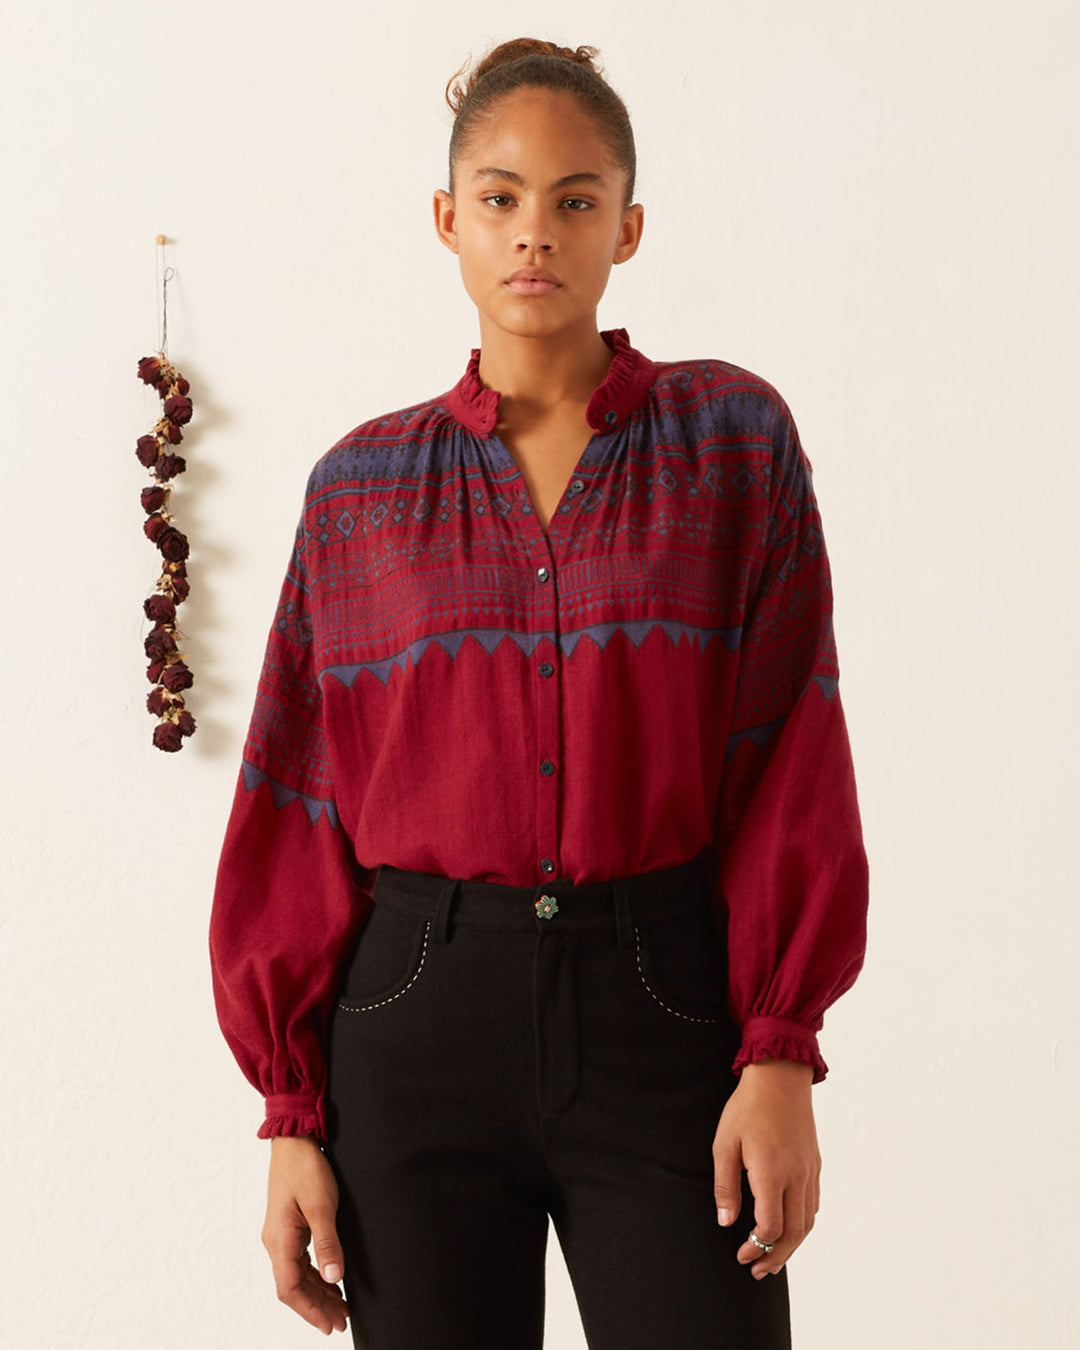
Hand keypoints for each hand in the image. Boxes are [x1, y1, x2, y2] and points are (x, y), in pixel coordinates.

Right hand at [263, 1134, 349, 1334]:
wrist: (293, 1141)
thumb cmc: (305, 1168)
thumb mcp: (321, 1205)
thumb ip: (328, 1243)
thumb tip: (334, 1278)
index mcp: (280, 1240)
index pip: (290, 1289)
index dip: (310, 1310)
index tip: (329, 1324)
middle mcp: (275, 1242)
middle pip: (294, 1287)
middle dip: (317, 1307)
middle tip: (341, 1321)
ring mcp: (280, 1235)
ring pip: (297, 1275)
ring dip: (317, 1293)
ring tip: (339, 1307)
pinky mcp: (288, 1227)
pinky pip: (299, 1261)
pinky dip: (315, 1275)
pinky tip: (330, 1281)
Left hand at [712, 1058, 819, 1277]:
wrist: (780, 1076)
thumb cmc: (747, 1108)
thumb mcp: (725, 1144)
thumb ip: (726, 1186)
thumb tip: (726, 1222)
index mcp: (772, 1173)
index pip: (771, 1227)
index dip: (756, 1247)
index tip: (741, 1255)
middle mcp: (796, 1176)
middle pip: (794, 1233)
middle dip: (776, 1257)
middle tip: (758, 1270)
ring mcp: (809, 1171)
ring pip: (808, 1222)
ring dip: (792, 1245)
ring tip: (773, 1257)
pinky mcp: (814, 1164)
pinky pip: (813, 1204)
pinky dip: (803, 1224)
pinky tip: (789, 1227)